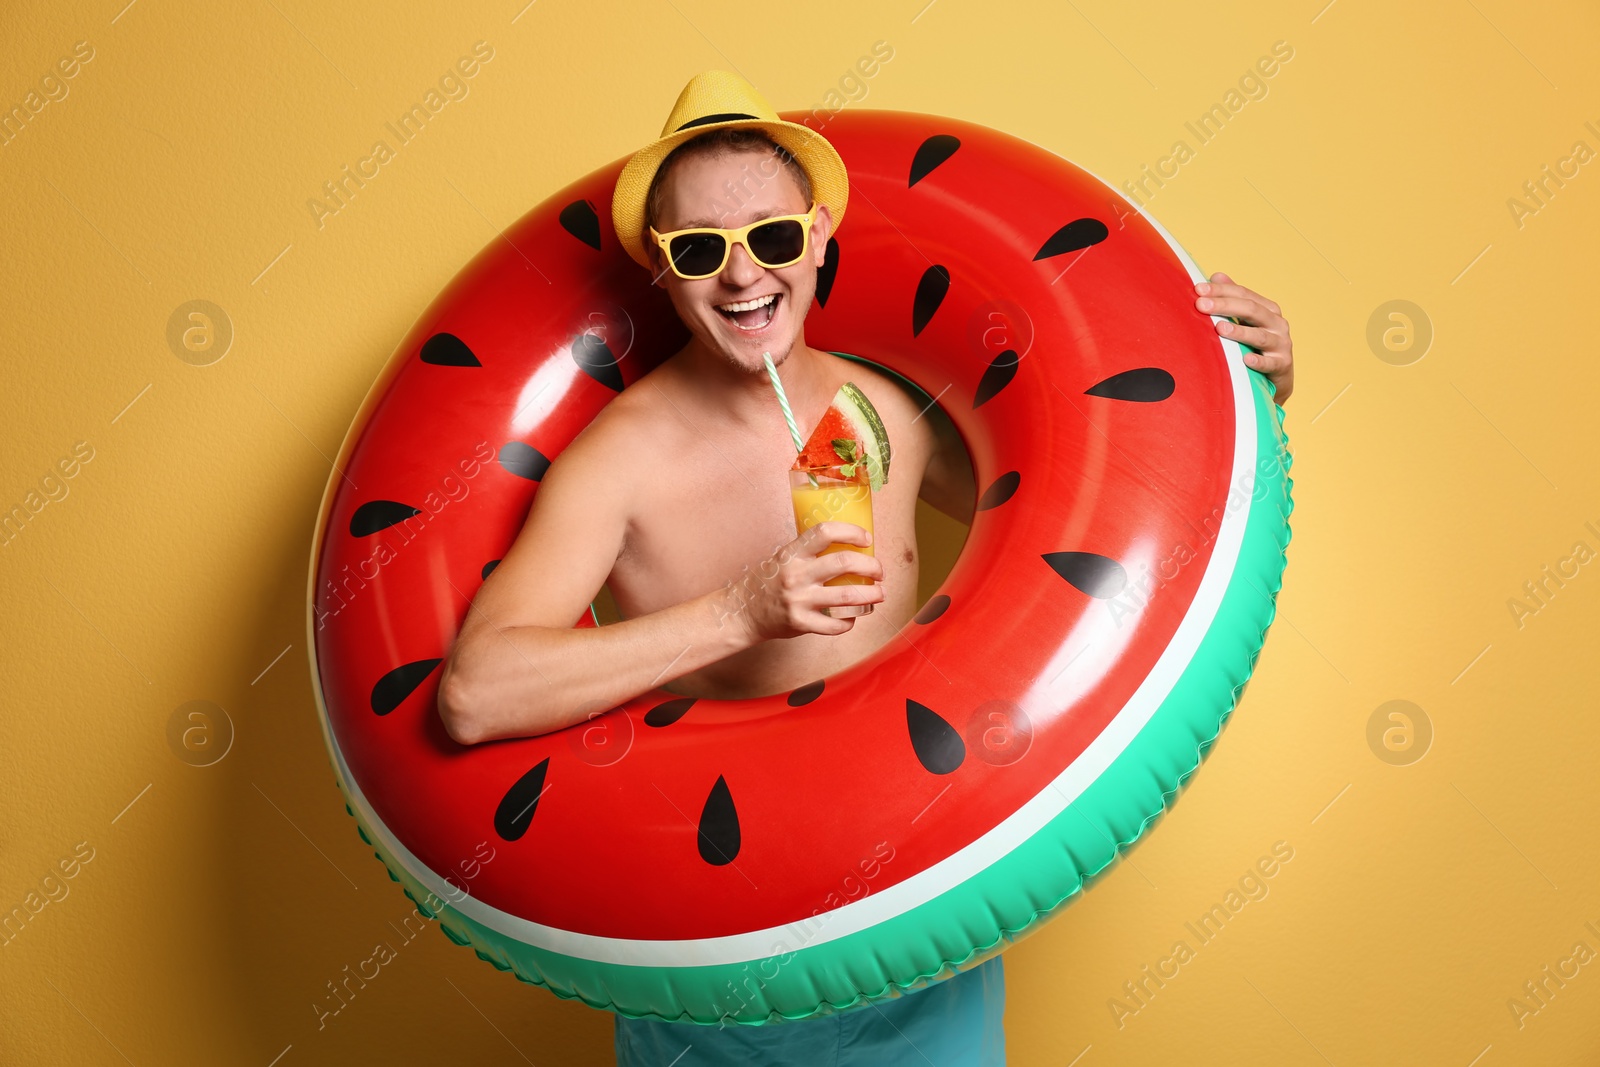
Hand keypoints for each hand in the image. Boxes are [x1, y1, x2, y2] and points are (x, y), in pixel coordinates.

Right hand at [727, 522, 884, 640]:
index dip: (851, 532)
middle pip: (844, 563)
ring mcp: (799, 601)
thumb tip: (849, 546)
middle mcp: (796, 575)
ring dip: (871, 595)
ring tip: (879, 594)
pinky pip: (836, 624)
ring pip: (847, 596)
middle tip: (879, 571)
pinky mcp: (801, 624)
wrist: (744, 612)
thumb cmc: (769, 581)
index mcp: (792, 553)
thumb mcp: (784, 557)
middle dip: (871, 566)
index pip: (825, 532)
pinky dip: (850, 620)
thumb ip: (810, 552)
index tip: (866, 539)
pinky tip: (853, 616)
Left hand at [1195, 272, 1293, 404]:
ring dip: (1239, 332)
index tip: (1198, 289)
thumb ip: (1234, 298)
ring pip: (1260, 336)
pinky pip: (1270, 363)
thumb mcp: (1247, 320)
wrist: (1278, 375)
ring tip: (1219, 328)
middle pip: (1251, 310)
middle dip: (1225, 305)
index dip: (1221, 290)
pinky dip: (1259, 361)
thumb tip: (1216, 275)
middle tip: (1201, 305)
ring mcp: (1281, 344)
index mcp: (1267, 309)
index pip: (1243, 294)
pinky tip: (1246, 360)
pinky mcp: (1282, 364)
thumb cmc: (1258, 344)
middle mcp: (1277, 323)